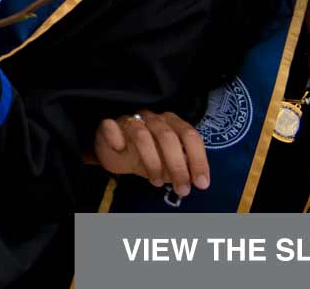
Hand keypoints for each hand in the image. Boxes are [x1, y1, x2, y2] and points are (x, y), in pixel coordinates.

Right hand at [93, 109, 208, 198]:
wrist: (115, 152)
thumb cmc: (148, 157)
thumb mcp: (168, 166)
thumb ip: (182, 168)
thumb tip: (196, 178)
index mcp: (172, 123)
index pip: (190, 136)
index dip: (198, 160)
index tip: (201, 183)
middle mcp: (154, 118)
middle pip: (168, 136)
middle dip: (178, 166)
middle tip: (183, 190)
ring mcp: (130, 120)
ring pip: (142, 134)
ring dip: (152, 162)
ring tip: (157, 183)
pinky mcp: (108, 124)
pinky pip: (110, 127)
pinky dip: (115, 137)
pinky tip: (120, 149)